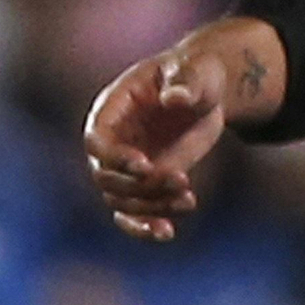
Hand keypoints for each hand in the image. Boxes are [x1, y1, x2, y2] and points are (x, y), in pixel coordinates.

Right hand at [84, 49, 227, 240]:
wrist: (207, 93)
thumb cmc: (197, 72)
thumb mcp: (197, 70)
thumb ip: (185, 82)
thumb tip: (176, 98)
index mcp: (113, 109)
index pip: (96, 141)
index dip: (115, 157)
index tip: (146, 166)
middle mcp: (113, 141)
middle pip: (106, 177)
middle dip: (141, 186)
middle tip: (181, 179)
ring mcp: (127, 166)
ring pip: (121, 201)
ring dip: (152, 207)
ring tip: (188, 199)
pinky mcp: (146, 183)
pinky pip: (132, 214)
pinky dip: (145, 227)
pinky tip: (167, 233)